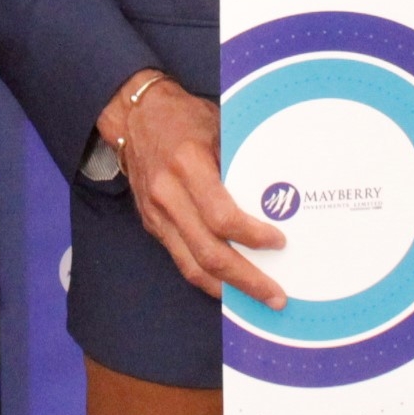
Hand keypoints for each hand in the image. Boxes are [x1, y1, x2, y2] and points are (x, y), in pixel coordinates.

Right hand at [96, 73, 287, 306]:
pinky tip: (229, 286)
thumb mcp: (219, 126)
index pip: (220, 215)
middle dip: (245, 279)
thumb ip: (240, 161)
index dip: (251, 236)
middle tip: (275, 295)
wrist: (134, 114)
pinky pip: (181, 260)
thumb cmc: (184, 116)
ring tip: (255, 301)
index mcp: (187, 164)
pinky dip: (206, 277)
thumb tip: (279, 195)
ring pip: (191, 265)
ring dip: (226, 289)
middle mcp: (168, 193)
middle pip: (207, 252)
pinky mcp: (152, 224)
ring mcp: (156, 213)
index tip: (278, 242)